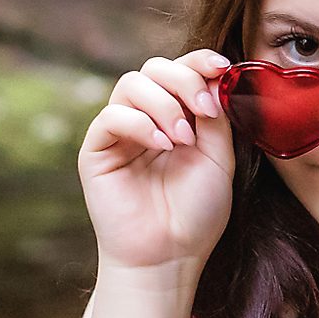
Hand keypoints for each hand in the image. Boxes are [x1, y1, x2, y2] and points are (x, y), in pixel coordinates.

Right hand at [78, 49, 235, 279]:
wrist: (169, 257)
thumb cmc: (195, 214)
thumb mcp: (218, 158)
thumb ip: (215, 117)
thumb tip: (214, 77)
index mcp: (177, 117)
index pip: (181, 71)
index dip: (199, 61)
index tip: (222, 67)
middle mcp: (146, 118)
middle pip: (155, 68)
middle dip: (184, 80)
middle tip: (204, 111)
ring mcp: (120, 133)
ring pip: (132, 83)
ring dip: (164, 104)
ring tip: (183, 138)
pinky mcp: (97, 150)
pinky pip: (111, 115)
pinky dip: (140, 122)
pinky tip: (162, 145)